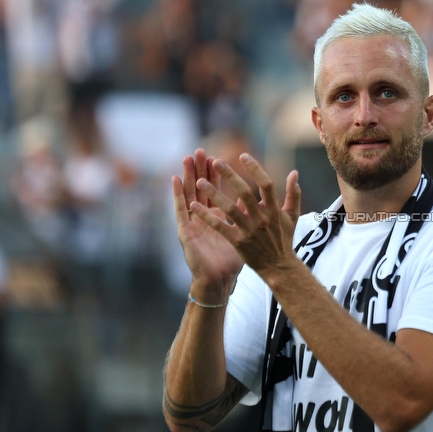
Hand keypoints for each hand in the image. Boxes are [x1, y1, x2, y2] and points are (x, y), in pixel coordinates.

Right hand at [171, 149, 242, 301]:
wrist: (220, 280)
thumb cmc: (232, 260)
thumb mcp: (243, 233)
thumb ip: (248, 215)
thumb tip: (257, 199)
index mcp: (217, 216)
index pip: (215, 190)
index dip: (215, 175)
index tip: (217, 157)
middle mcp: (203, 217)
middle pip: (201, 188)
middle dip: (200, 169)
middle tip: (200, 150)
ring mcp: (192, 223)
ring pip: (189, 194)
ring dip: (188, 176)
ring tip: (187, 158)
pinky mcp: (185, 231)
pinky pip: (180, 210)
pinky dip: (177, 195)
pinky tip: (175, 180)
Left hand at [190, 153, 300, 276]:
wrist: (279, 267)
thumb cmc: (284, 239)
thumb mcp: (292, 216)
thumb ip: (294, 193)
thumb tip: (294, 173)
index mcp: (275, 209)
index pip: (266, 184)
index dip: (255, 169)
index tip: (243, 156)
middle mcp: (262, 218)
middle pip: (244, 193)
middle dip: (230, 176)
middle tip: (215, 162)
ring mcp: (249, 230)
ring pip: (229, 209)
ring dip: (214, 194)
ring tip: (200, 182)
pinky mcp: (238, 242)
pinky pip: (220, 227)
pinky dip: (206, 217)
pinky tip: (193, 206)